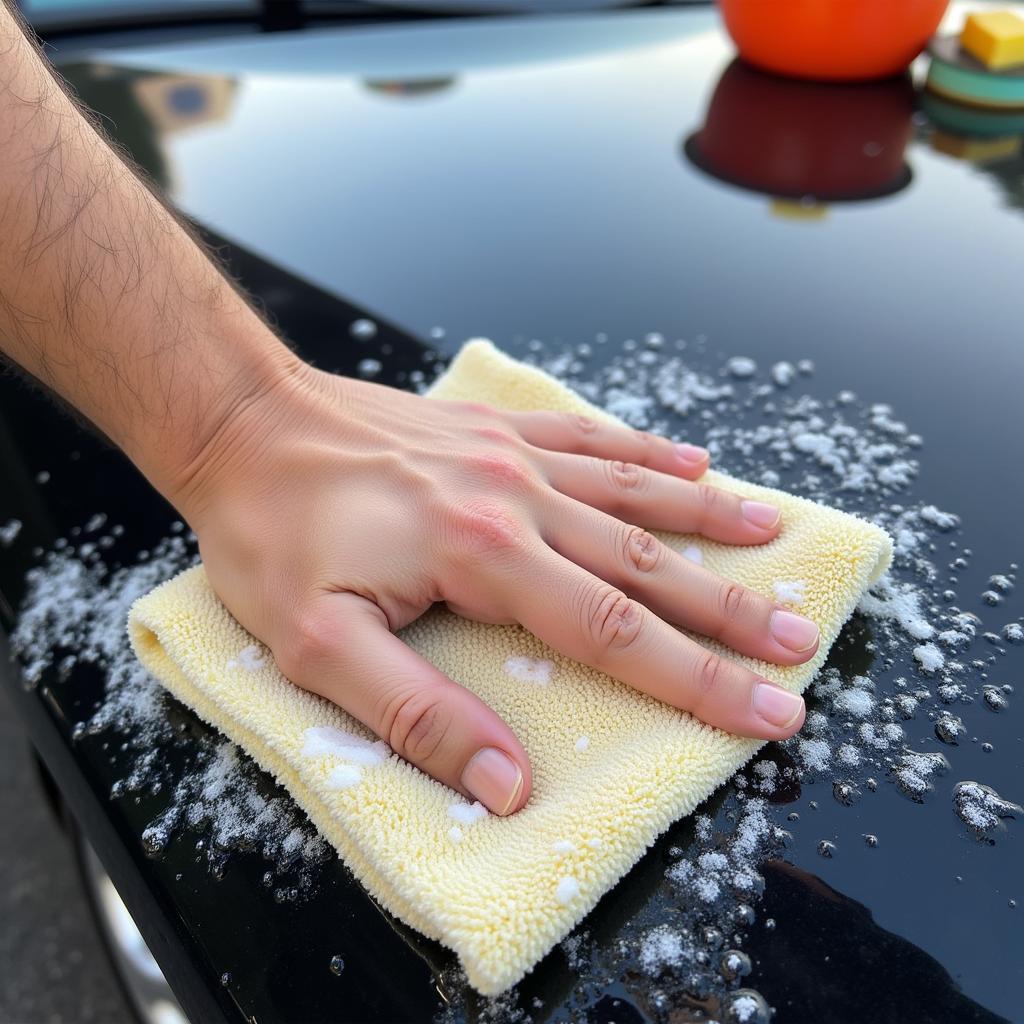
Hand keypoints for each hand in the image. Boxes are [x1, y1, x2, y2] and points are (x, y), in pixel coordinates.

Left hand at [174, 363, 814, 814]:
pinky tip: (690, 462)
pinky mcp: (495, 427)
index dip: (694, 680)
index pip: (613, 631)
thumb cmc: (271, 535)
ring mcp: (510, 454)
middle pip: (644, 564)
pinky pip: (588, 437)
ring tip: (775, 537)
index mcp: (483, 554)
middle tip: (798, 641)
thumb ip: (416, 714)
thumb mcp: (316, 645)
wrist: (244, 421)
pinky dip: (645, 454)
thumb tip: (508, 782)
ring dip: (708, 521)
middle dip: (727, 611)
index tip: (766, 710)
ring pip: (632, 491)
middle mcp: (516, 497)